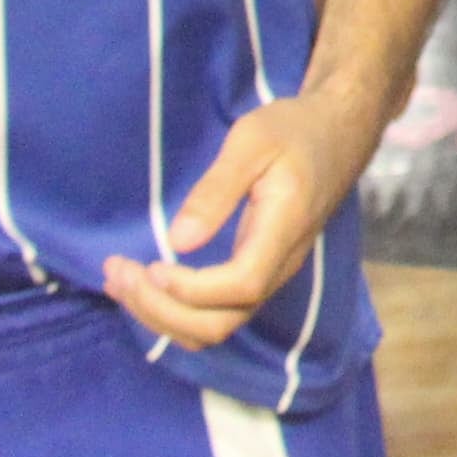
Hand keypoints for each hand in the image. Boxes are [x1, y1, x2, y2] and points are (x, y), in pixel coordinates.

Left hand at [105, 93, 365, 348]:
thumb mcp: (251, 140)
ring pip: (215, 327)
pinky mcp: (259, 273)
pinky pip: (216, 313)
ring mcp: (272, 274)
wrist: (338, 133)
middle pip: (221, 323)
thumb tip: (178, 241)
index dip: (189, 289)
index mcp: (284, 230)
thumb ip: (216, 190)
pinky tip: (145, 284)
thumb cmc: (293, 130)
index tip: (149, 264)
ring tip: (120, 281)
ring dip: (161, 316)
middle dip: (161, 310)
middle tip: (118, 273)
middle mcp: (281, 265)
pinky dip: (174, 310)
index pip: (240, 286)